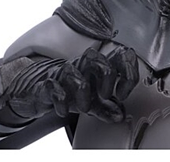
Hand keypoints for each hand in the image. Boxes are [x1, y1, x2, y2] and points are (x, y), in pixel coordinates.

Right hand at [7, 46, 138, 122]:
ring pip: (73, 71)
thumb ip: (107, 108)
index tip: (123, 93)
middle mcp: (83, 65)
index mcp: (99, 66)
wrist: (43, 90)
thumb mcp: (94, 101)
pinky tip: (64, 110)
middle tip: (106, 95)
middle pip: (96, 57)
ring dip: (82, 92)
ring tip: (84, 107)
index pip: (119, 56)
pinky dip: (61, 100)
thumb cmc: (73, 90)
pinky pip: (52, 87)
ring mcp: (65, 72)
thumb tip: (119, 114)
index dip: (127, 71)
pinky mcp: (49, 83)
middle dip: (105, 76)